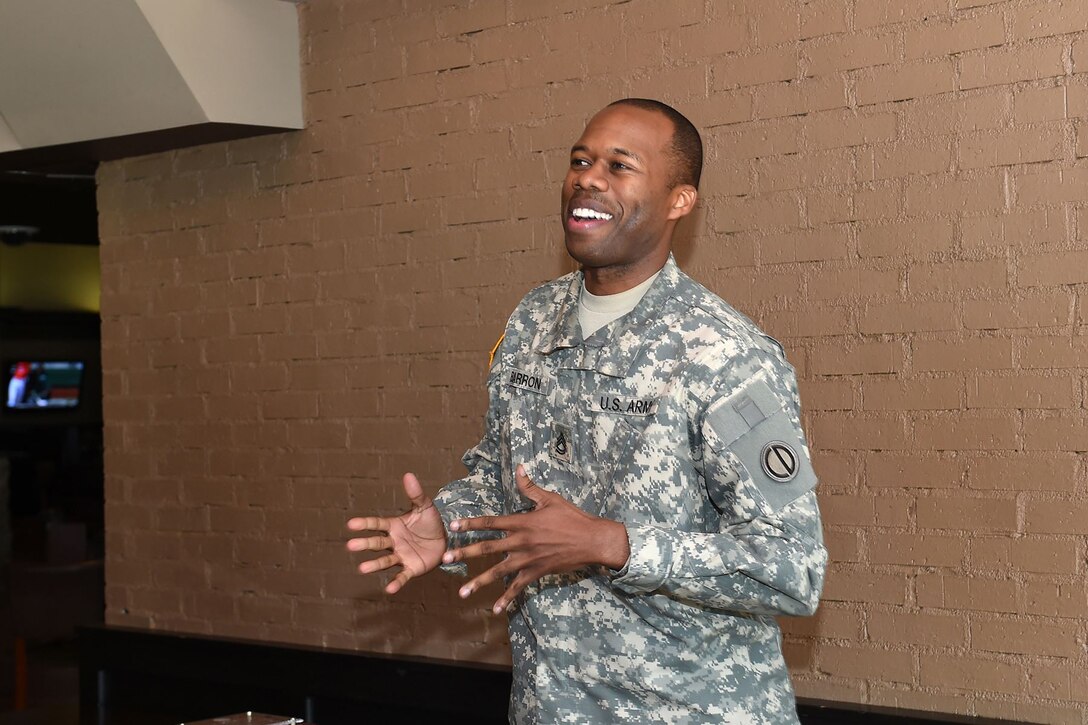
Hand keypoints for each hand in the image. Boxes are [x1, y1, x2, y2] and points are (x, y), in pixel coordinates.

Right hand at [345, 473, 446, 593]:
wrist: (446, 540)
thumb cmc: (431, 522)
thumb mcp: (425, 507)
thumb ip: (415, 494)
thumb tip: (408, 474)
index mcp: (394, 526)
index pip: (377, 524)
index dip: (365, 524)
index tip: (350, 524)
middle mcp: (394, 542)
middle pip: (377, 543)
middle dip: (364, 544)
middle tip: (350, 545)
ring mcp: (401, 556)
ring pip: (385, 561)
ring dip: (374, 565)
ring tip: (362, 569)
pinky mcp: (411, 568)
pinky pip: (402, 576)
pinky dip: (396, 583)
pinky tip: (389, 589)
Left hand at [441, 464, 629, 613]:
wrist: (592, 541)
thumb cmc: (572, 518)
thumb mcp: (551, 499)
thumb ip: (530, 487)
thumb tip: (519, 468)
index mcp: (523, 522)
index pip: (491, 522)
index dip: (471, 523)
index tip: (454, 527)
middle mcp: (521, 542)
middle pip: (487, 548)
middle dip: (465, 553)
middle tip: (445, 559)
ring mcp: (528, 560)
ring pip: (498, 572)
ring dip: (478, 582)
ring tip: (462, 592)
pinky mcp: (536, 573)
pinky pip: (518, 587)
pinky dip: (507, 598)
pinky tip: (495, 608)